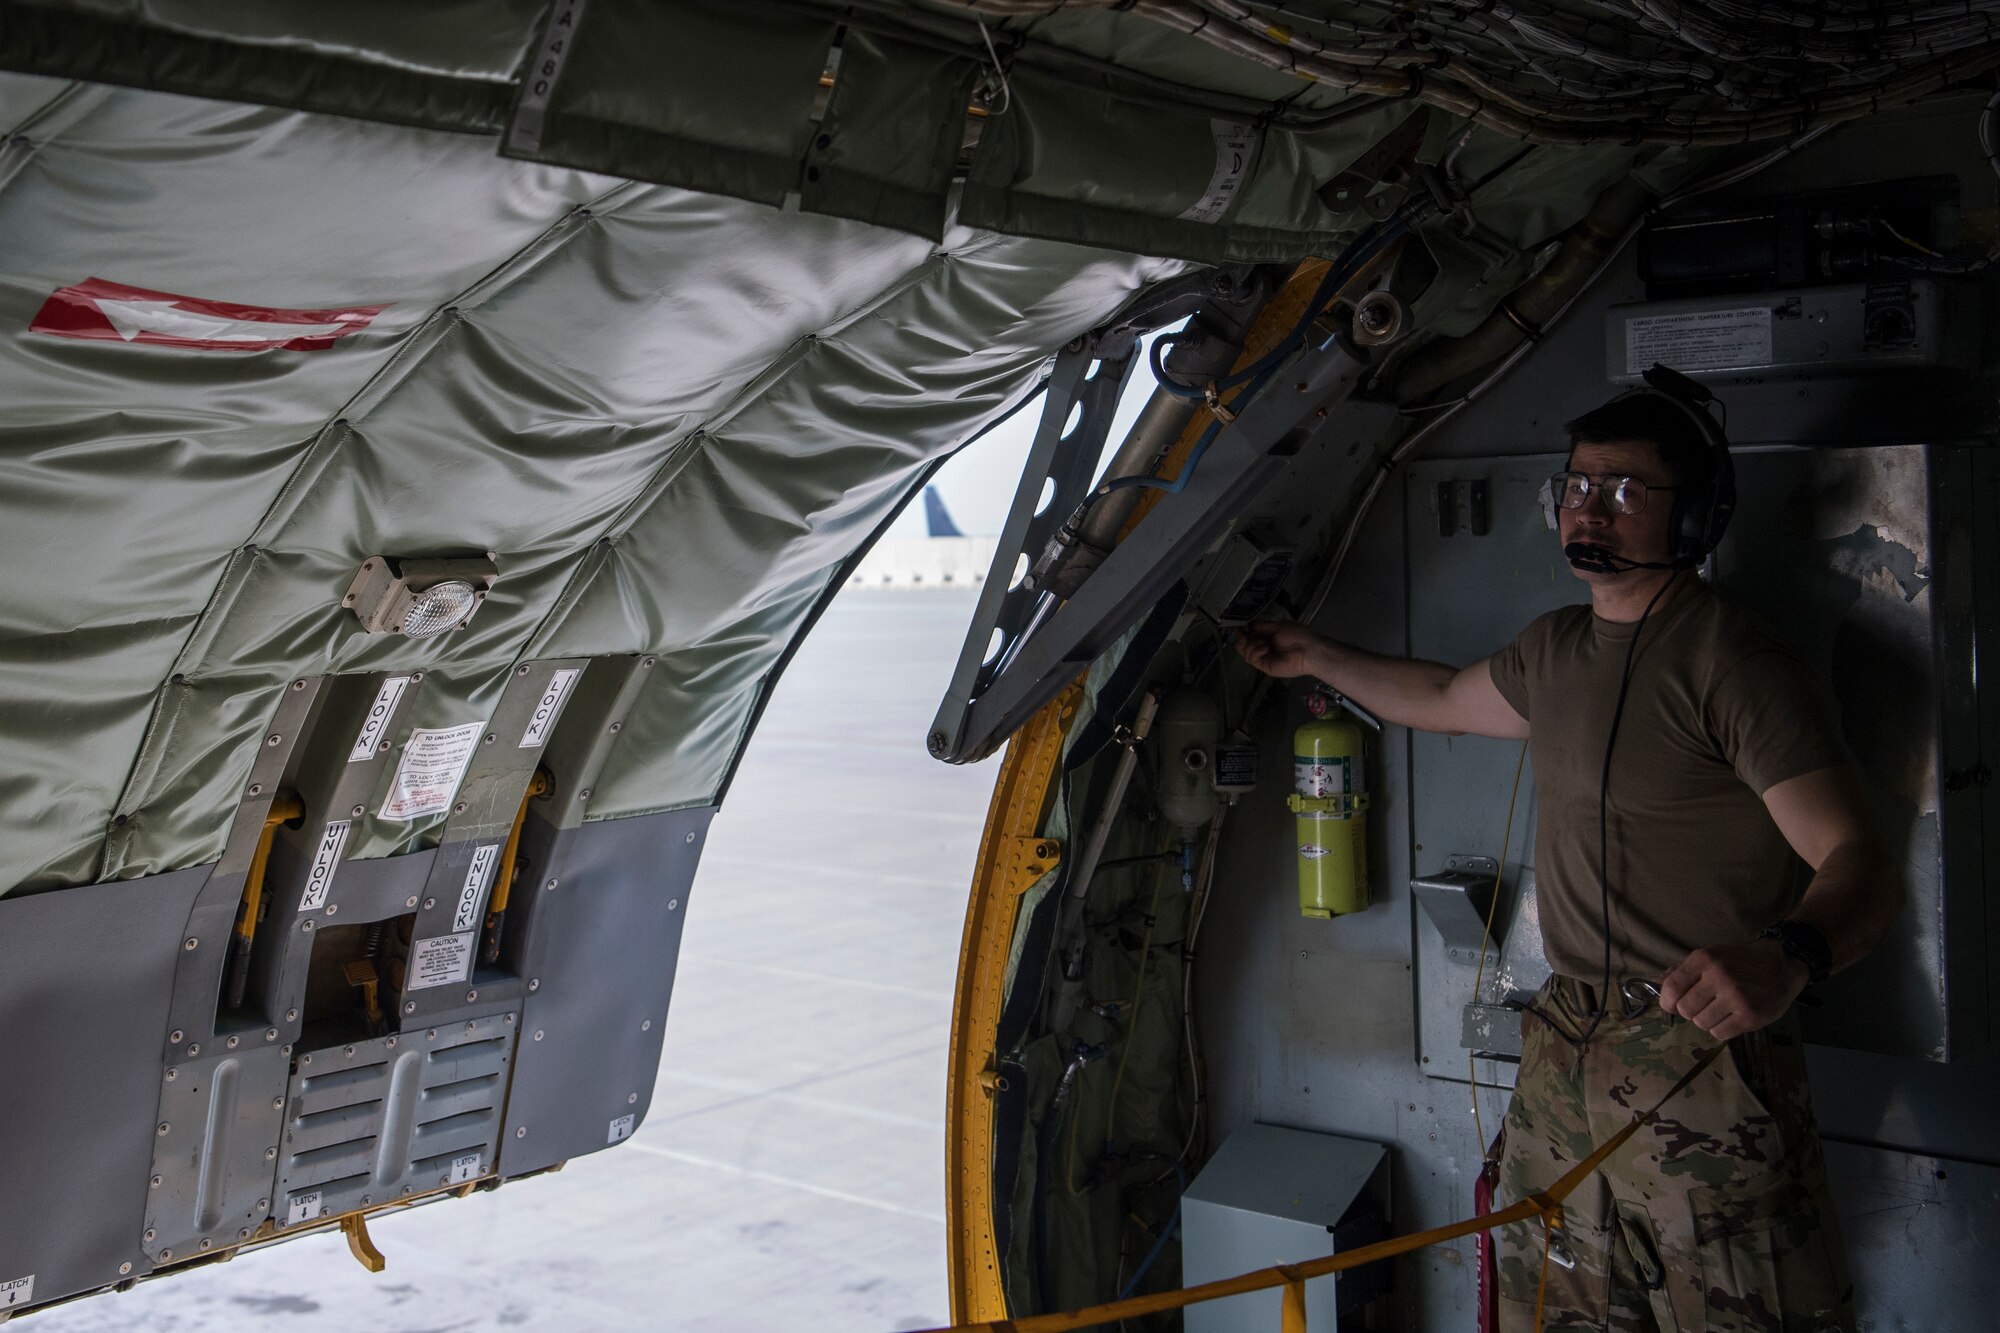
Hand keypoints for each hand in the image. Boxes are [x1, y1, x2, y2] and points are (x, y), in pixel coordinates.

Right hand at [1235, 621, 1325, 678]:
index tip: (1237, 628)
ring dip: (1251, 645)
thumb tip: (1250, 626)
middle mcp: (1265, 647)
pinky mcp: (1265, 667)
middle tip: (1243, 635)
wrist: (1308, 649)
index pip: (1250, 636)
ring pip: (1246, 653)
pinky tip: (1264, 648)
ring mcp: (1265, 658)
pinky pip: (1253, 659)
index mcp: (1269, 637)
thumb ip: (1262, 626)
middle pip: (1244, 646)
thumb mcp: (1278, 626)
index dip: (1242, 632)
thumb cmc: (1297, 635)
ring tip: (1263, 643)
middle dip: (1242, 640)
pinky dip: (1255, 651)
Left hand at [1657, 941, 1807, 1039]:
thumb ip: (1683, 971)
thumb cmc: (1741, 961)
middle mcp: (1719, 977)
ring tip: (1720, 1010)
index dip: (1667, 1002)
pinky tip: (1731, 1017)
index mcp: (1704, 959)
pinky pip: (1720, 1033)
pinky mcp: (1751, 1016)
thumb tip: (1655, 983)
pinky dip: (1721, 1029)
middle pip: (1685, 1010)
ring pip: (1701, 1024)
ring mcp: (1736, 997)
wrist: (1783, 964)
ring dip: (1707, 1021)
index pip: (1671, 988)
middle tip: (1704, 1005)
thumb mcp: (1711, 956)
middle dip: (1690, 1012)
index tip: (1672, 1005)